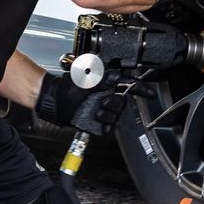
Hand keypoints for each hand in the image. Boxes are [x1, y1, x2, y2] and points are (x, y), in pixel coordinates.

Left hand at [34, 71, 154, 135]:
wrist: (53, 104)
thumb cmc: (64, 89)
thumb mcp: (83, 82)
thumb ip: (101, 80)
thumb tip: (116, 75)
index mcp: (105, 85)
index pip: (127, 85)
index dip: (140, 88)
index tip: (150, 93)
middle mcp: (105, 97)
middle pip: (123, 102)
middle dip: (115, 104)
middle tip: (102, 103)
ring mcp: (102, 110)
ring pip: (117, 116)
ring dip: (108, 115)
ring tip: (96, 112)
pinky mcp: (97, 123)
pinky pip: (109, 127)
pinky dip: (107, 126)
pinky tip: (101, 123)